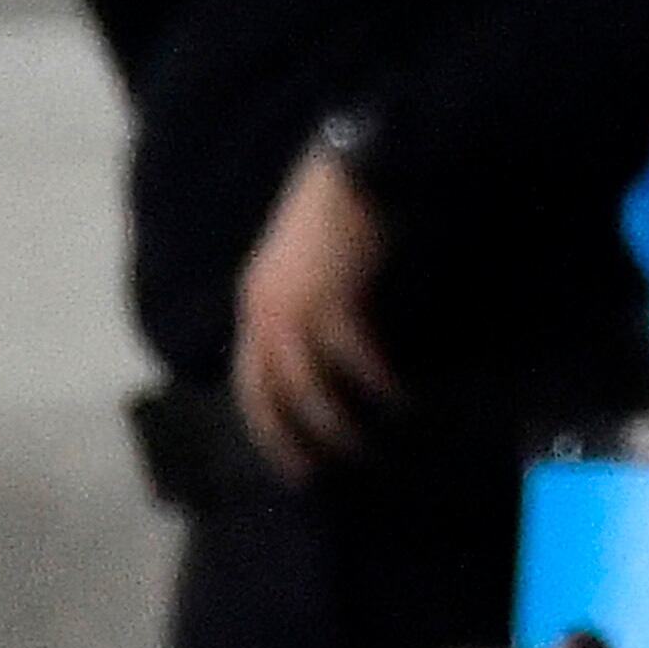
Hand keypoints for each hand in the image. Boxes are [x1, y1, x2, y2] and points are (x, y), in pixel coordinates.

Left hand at [232, 149, 394, 477]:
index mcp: (255, 307)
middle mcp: (264, 313)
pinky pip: (353, 359)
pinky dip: (375, 382)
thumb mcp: (301, 274)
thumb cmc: (331, 219)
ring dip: (334, 423)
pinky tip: (398, 396)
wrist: (349, 174)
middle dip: (293, 440)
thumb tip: (319, 367)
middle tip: (323, 473)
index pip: (250, 384)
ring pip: (306, 388)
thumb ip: (301, 315)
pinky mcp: (330, 300)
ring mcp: (294, 308)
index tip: (293, 466)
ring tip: (362, 446)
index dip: (267, 430)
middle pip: (271, 395)